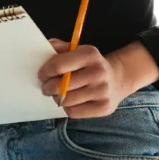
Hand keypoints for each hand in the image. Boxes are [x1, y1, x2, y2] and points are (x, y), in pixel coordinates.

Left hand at [38, 40, 158, 117]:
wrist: (116, 79)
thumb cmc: (89, 64)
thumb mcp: (77, 50)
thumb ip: (59, 47)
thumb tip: (45, 48)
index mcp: (90, 54)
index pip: (58, 66)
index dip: (45, 72)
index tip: (42, 75)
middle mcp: (98, 72)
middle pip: (60, 86)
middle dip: (48, 87)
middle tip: (47, 87)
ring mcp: (102, 91)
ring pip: (66, 100)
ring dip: (57, 98)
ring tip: (58, 94)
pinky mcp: (104, 107)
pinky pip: (73, 112)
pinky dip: (67, 108)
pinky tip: (71, 101)